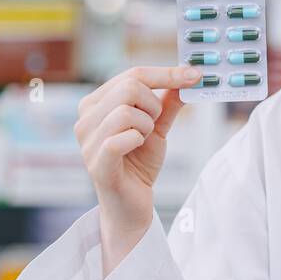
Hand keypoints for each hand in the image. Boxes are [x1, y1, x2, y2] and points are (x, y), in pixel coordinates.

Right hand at [75, 65, 200, 238]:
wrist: (132, 206)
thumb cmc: (139, 164)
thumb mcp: (157, 128)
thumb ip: (168, 103)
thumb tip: (187, 77)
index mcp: (96, 103)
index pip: (133, 74)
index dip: (167, 73)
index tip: (195, 75)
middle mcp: (85, 118)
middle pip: (129, 87)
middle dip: (153, 106)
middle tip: (152, 126)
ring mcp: (87, 141)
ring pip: (126, 111)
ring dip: (146, 126)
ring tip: (142, 141)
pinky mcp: (96, 163)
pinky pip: (121, 138)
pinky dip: (138, 141)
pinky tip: (136, 150)